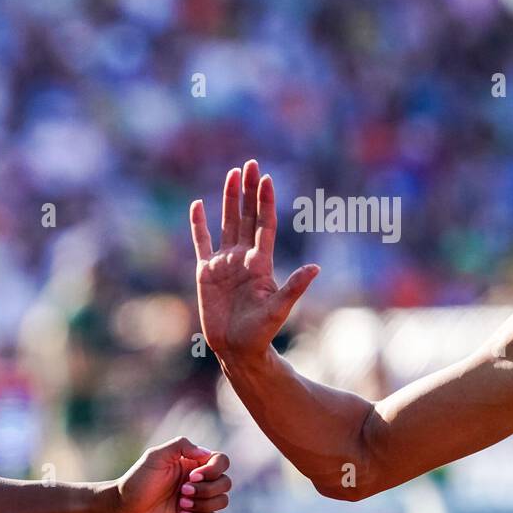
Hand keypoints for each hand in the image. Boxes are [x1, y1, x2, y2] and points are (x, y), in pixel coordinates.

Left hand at [105, 438, 230, 512]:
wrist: (122, 510)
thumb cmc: (136, 481)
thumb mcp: (155, 456)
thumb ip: (181, 446)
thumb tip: (206, 453)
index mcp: (191, 463)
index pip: (221, 461)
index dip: (214, 469)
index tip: (192, 475)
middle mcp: (197, 481)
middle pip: (226, 483)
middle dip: (207, 489)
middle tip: (181, 491)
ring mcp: (195, 501)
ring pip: (222, 501)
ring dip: (203, 503)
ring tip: (180, 504)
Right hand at [190, 159, 319, 360]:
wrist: (236, 348)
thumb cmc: (261, 332)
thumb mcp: (279, 309)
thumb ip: (294, 287)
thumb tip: (315, 268)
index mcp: (261, 263)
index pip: (264, 225)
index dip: (265, 203)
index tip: (267, 179)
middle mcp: (243, 257)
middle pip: (246, 217)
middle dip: (248, 191)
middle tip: (250, 164)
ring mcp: (224, 263)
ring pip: (227, 224)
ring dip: (229, 200)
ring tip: (232, 174)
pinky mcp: (205, 272)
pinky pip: (201, 243)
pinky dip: (198, 225)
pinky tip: (198, 205)